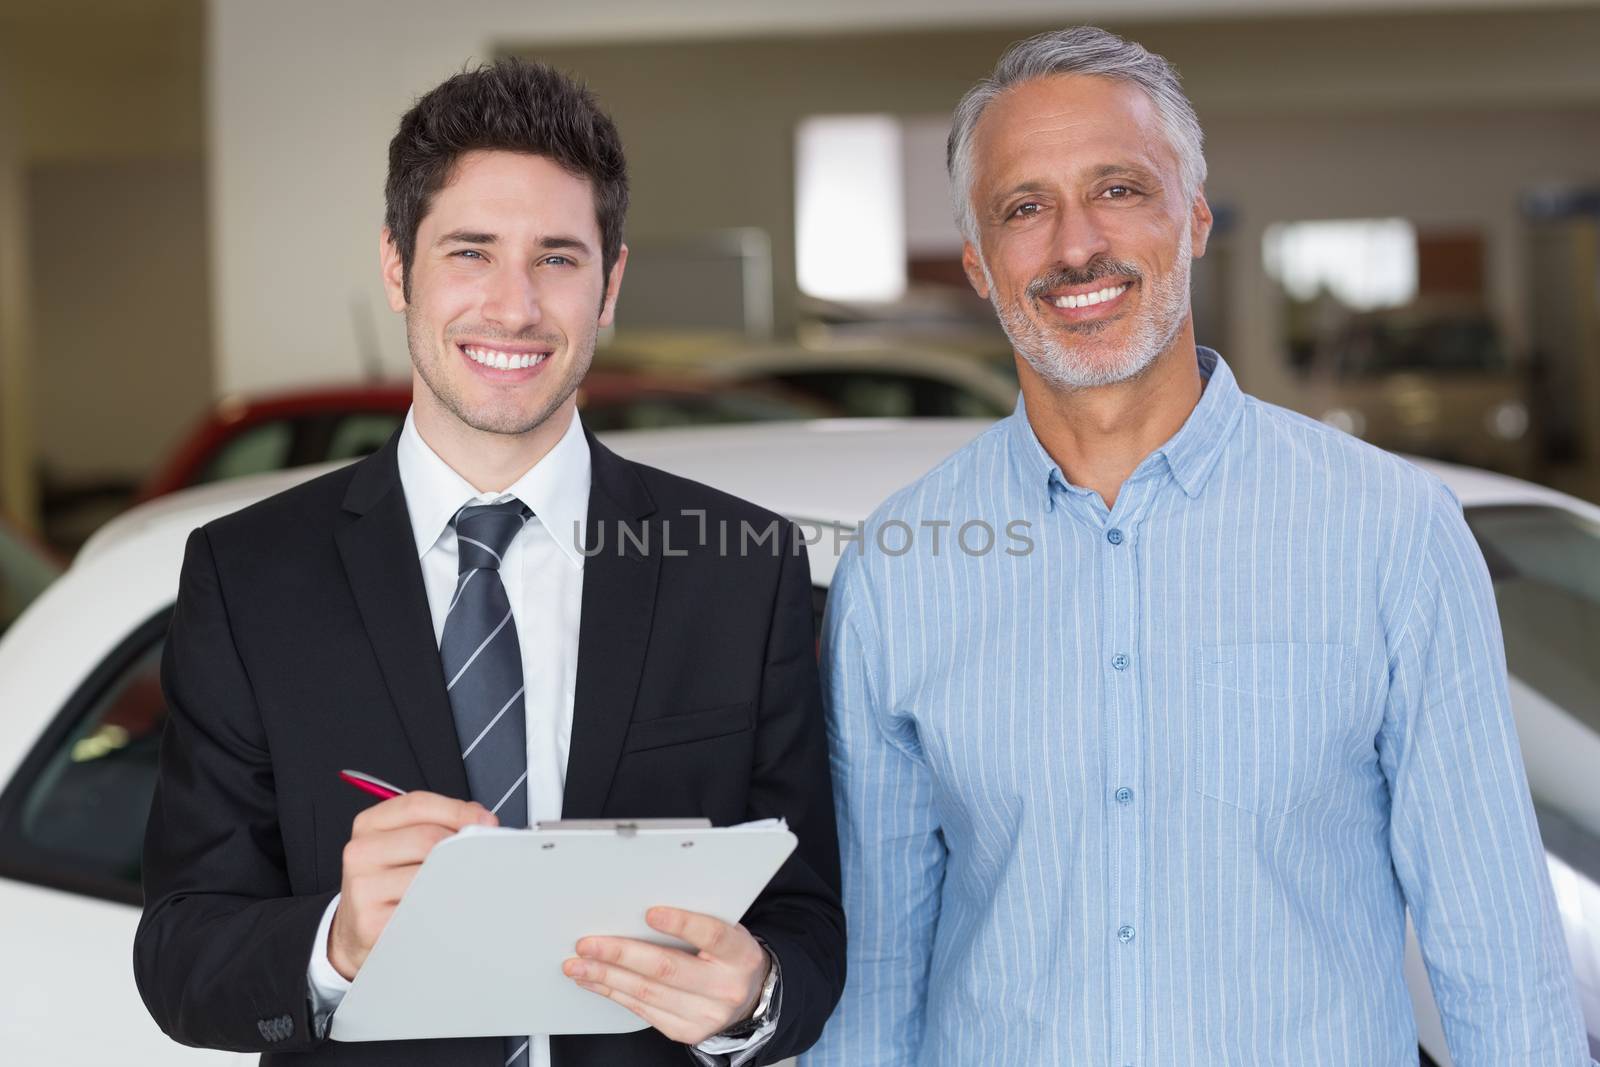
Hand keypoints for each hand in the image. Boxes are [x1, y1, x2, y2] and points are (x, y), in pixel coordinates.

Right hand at [328, 791, 496, 979]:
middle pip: (427, 838)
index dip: (458, 810)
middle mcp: (360, 851)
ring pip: (429, 873)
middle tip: (481, 857)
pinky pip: (425, 908)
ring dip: (456, 878)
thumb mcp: (404, 843)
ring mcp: (363, 888)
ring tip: (463, 884)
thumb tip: (482, 821)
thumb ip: (439, 823)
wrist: (356, 930)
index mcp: (369, 824)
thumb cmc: (390, 882)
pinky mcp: (372, 922)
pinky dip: (445, 905)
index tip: (486, 822)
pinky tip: (448, 907)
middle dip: (462, 846)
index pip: (417, 805)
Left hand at [563, 907, 770, 1044]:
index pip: (712, 935)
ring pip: (647, 993)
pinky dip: (614, 993)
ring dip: (606, 976)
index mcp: (740, 954)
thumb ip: (697, 919)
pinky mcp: (686, 1031)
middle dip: (621, 954)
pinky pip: (642, 1011)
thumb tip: (642, 907)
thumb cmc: (729, 955)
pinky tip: (595, 981)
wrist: (749, 997)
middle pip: (667, 969)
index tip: (649, 912)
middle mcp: (725, 987)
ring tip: (579, 964)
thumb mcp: (727, 930)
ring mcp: (705, 1014)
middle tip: (587, 944)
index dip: (681, 923)